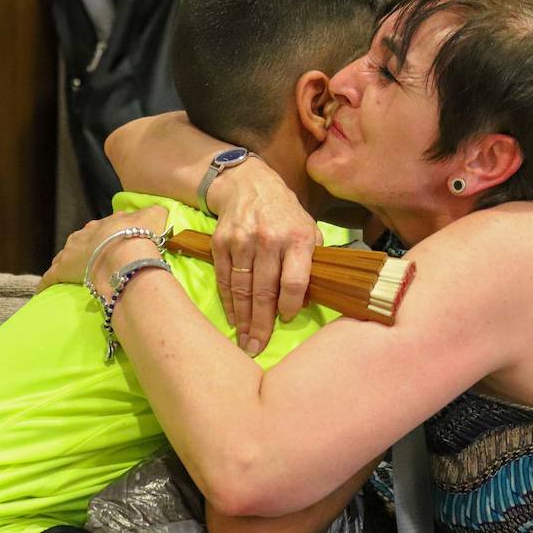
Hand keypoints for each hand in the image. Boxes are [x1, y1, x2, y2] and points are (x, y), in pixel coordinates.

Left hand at [39, 206, 168, 294]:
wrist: (125, 254)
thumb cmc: (141, 236)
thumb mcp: (155, 217)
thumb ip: (155, 214)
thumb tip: (157, 213)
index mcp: (106, 223)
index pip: (104, 228)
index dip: (110, 236)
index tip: (115, 245)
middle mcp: (85, 234)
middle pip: (82, 241)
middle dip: (87, 249)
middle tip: (96, 261)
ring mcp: (71, 252)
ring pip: (65, 257)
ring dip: (69, 264)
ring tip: (74, 274)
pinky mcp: (61, 271)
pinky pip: (50, 277)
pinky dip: (47, 283)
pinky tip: (44, 291)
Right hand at [205, 158, 322, 352]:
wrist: (249, 185)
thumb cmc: (286, 214)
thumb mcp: (309, 229)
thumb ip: (312, 261)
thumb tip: (309, 298)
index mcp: (297, 238)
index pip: (294, 281)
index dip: (290, 305)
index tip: (286, 320)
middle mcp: (269, 239)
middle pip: (265, 290)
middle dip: (262, 324)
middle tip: (258, 348)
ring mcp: (242, 241)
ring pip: (242, 288)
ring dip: (243, 318)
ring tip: (245, 341)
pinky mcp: (221, 243)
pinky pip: (224, 279)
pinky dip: (228, 302)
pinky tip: (233, 319)